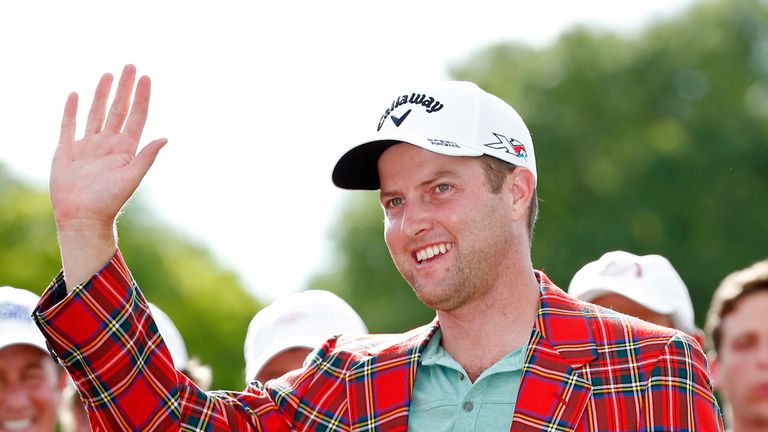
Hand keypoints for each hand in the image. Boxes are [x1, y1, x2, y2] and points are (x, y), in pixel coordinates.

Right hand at [51, 64, 166, 231]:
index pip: (136, 116)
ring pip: (96, 113)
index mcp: (125, 149)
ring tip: (108, 75)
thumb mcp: (132, 177)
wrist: (82, 218)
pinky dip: (72, 110)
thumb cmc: (109, 201)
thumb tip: (165, 138)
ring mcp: (88, 146)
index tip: (146, 78)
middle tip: (130, 66)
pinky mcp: (67, 151)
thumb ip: (146, 157)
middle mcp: (108, 144)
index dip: (141, 97)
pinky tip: (76, 95)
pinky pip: (69, 126)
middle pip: (118, 109)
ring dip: (101, 94)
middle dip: (124, 88)